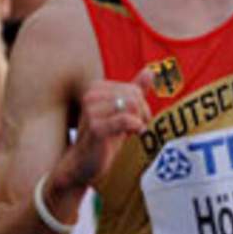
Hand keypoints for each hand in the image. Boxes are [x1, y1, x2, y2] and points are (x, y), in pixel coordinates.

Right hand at [60, 69, 154, 187]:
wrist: (82, 163)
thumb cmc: (104, 136)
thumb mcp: (120, 112)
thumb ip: (134, 91)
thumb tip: (150, 71)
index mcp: (96, 87)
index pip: (133, 89)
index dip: (141, 105)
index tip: (137, 119)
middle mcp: (91, 95)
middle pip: (134, 96)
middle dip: (142, 112)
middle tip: (138, 127)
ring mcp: (91, 110)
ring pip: (132, 105)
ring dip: (139, 120)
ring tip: (133, 132)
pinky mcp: (95, 127)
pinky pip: (125, 119)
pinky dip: (135, 126)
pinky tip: (133, 134)